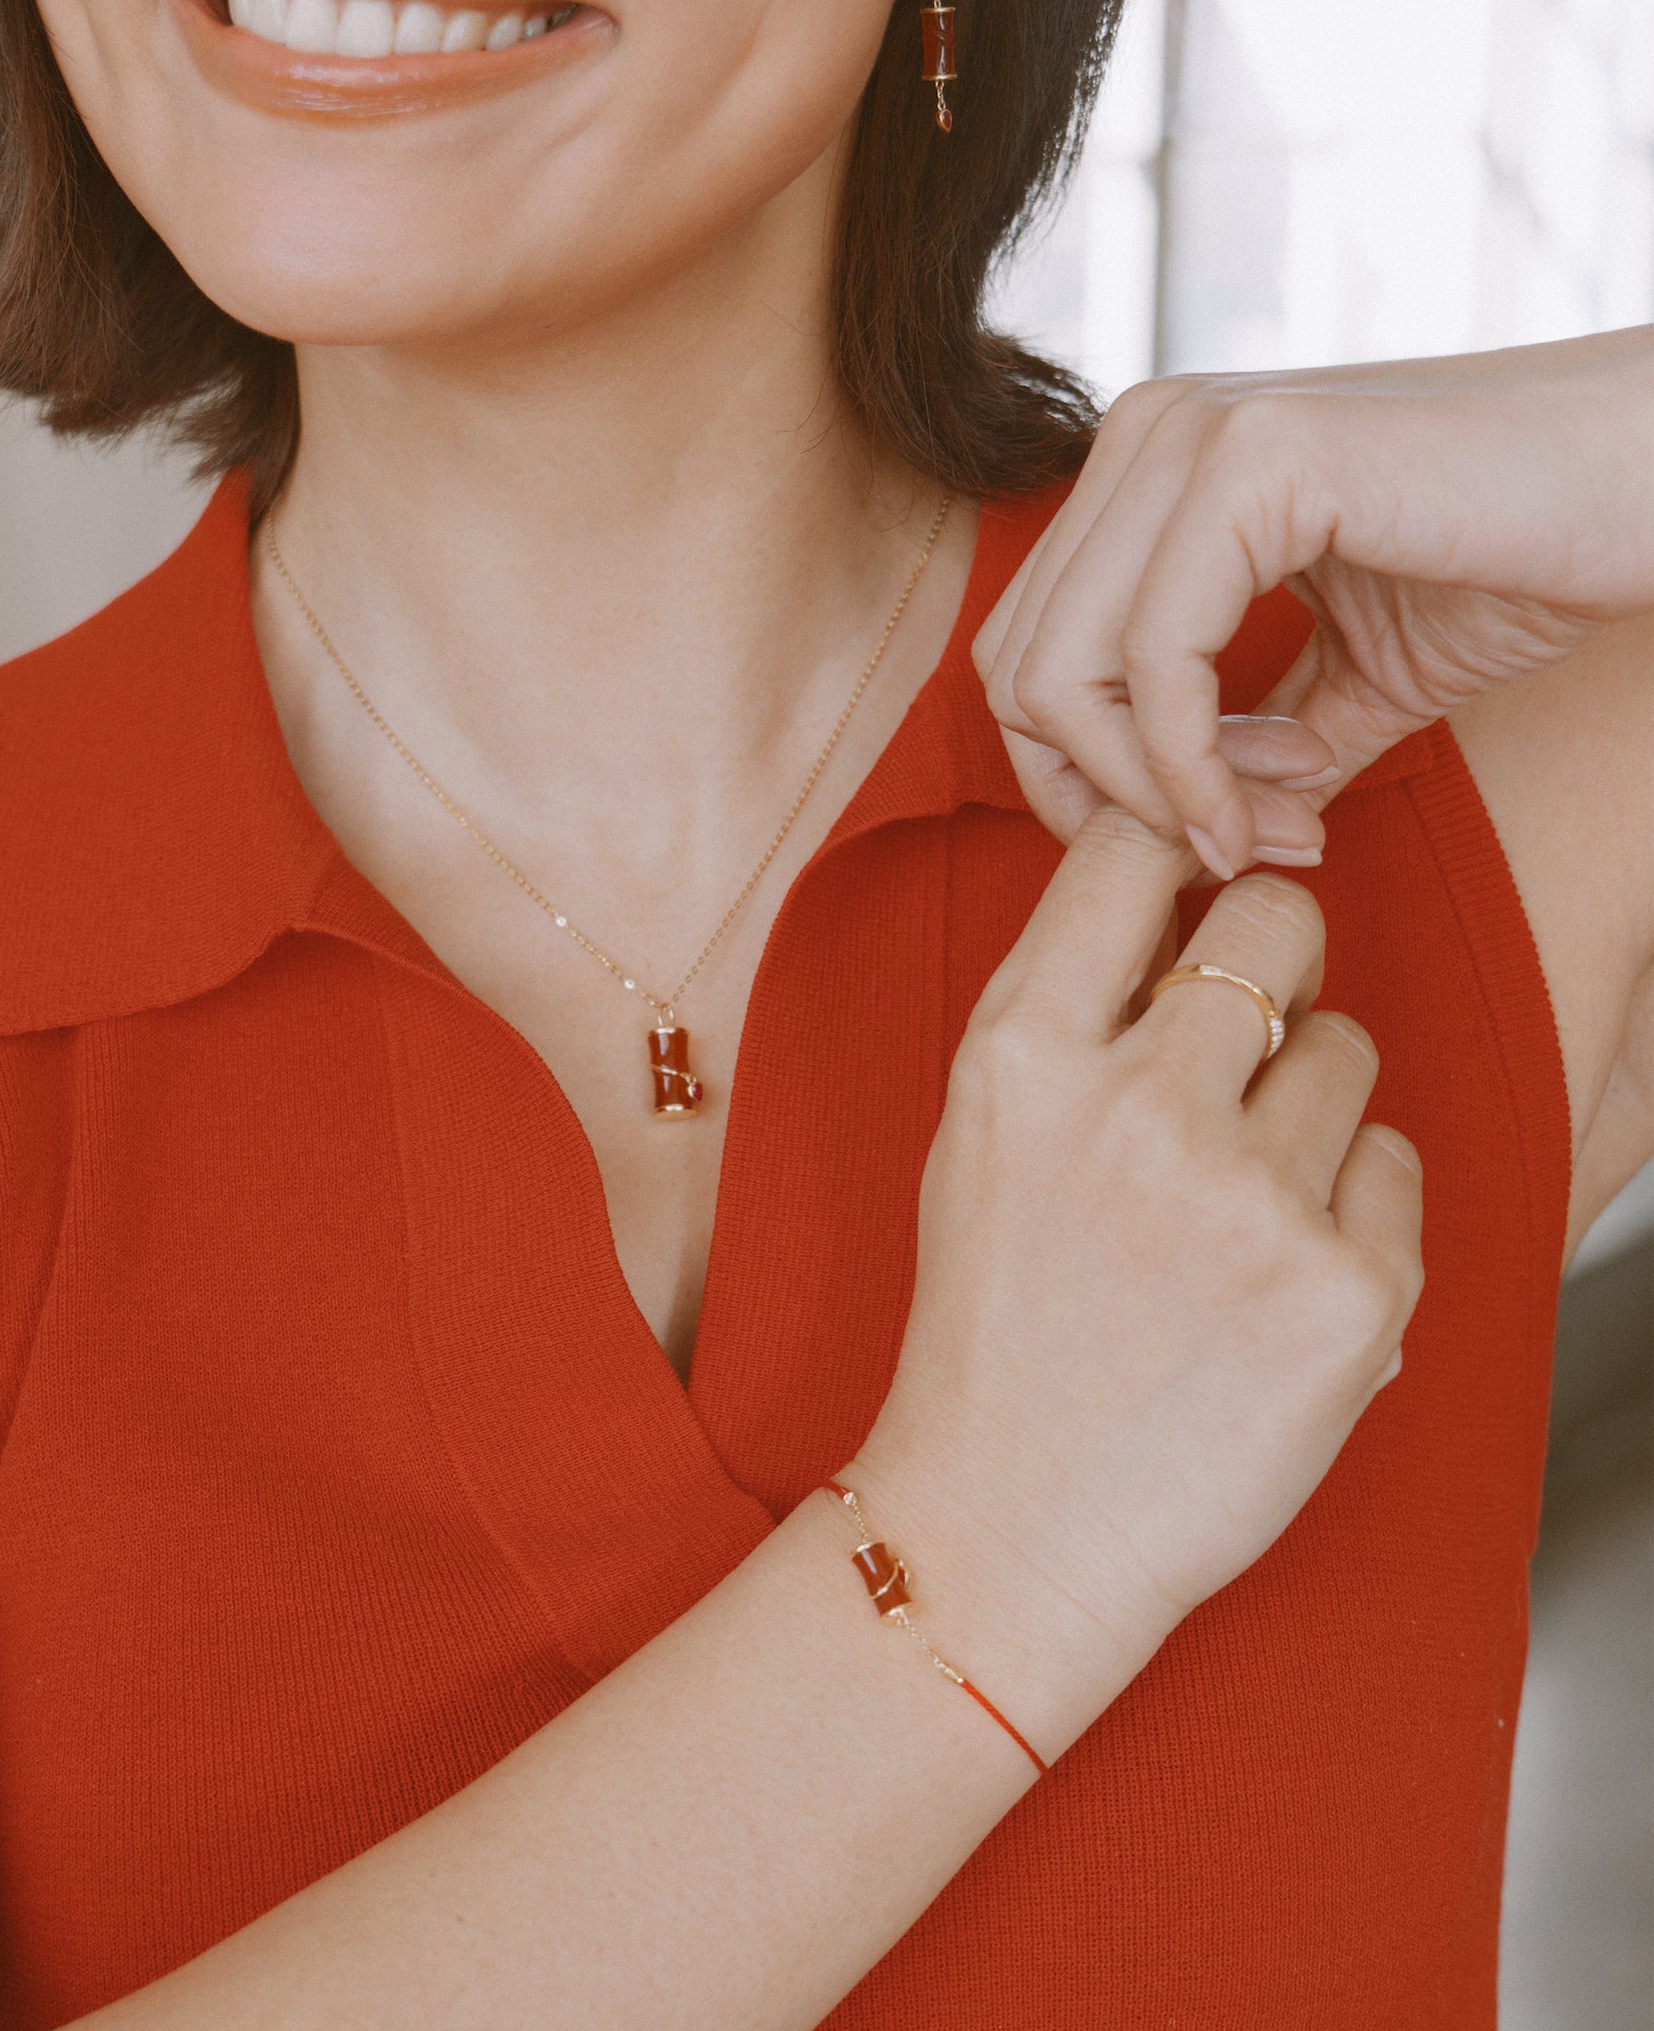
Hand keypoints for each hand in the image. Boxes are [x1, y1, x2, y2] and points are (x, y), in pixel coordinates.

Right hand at [852, 811, 1423, 1757]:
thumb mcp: (978, 1138)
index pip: (1131, 850)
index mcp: (1021, 1057)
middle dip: (1277, 957)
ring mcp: (1251, 1199)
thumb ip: (1072, 1013)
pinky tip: (1279, 1276)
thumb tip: (1195, 902)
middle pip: (1279, 918)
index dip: (1175, 853)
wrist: (1012, 1524)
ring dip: (1310, 1103)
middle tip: (1251, 1029)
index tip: (1188, 892)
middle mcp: (1137, 1106)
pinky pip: (1396, 1164)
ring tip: (1240, 1201)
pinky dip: (1353, 1209)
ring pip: (1350, 1047)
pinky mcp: (1349, 1291)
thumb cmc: (994, 1323)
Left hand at [973, 328, 1653, 874]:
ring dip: (1157, 794)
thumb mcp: (1348, 679)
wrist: (1653, 482)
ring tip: (1276, 826)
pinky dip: (1198, 765)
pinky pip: (1155, 658)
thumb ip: (1246, 746)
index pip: (1026, 655)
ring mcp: (1188, 435)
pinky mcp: (1250, 460)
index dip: (1086, 782)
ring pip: (1058, 672)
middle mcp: (1145, 435)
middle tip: (1230, 849)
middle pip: (1014, 673)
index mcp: (1149, 470)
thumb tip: (1183, 840)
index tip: (1208, 839)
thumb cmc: (1517, 561)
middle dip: (1105, 799)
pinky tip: (1292, 802)